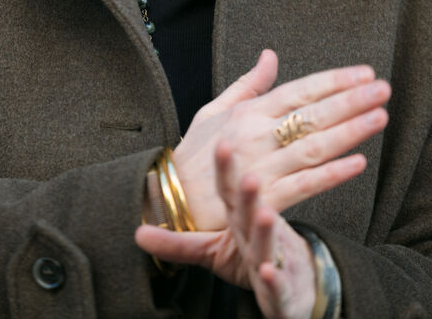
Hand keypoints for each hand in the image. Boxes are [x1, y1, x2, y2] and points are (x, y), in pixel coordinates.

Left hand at [136, 141, 324, 318]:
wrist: (295, 286)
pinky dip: (274, 279)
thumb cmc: (251, 256)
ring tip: (265, 214)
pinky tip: (268, 272)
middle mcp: (256, 233)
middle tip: (248, 175)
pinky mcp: (282, 290)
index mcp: (239, 218)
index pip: (230, 191)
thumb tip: (136, 232)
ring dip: (267, 229)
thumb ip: (176, 243)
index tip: (222, 142)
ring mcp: (272, 258)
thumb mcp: (209, 250)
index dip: (225, 169)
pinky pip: (278, 285)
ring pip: (268, 242)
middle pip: (251, 211)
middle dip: (250, 193)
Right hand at [172, 49, 389, 229]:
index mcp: (248, 112)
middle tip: (383, 89)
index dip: (333, 81)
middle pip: (313, 114)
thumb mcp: (215, 110)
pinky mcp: (263, 198)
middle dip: (351, 100)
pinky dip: (332, 174)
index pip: (299, 90)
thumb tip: (271, 55)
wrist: (168, 200)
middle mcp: (256, 134)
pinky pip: (304, 185)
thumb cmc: (195, 155)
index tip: (364, 73)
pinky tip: (359, 163)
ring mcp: (261, 165)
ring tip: (380, 117)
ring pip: (314, 146)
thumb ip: (249, 84)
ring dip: (350, 131)